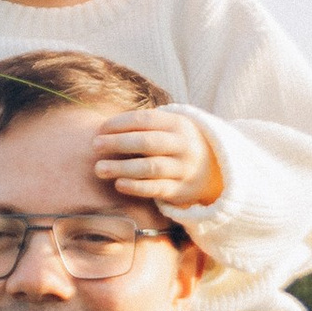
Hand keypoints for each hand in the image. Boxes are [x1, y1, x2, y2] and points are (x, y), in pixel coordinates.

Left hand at [95, 110, 223, 210]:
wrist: (216, 170)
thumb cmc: (178, 145)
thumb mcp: (170, 128)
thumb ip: (145, 127)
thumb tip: (105, 130)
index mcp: (178, 124)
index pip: (145, 120)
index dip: (120, 124)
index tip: (100, 129)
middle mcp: (182, 145)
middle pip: (147, 142)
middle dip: (118, 143)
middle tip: (95, 146)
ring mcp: (183, 169)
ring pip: (150, 167)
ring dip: (122, 167)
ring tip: (99, 168)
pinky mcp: (180, 190)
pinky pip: (156, 189)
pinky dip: (136, 187)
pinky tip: (118, 184)